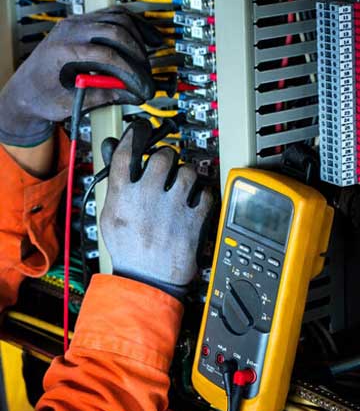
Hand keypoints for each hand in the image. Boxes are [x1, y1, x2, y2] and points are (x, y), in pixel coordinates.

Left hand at [0, 7, 161, 146]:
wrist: (27, 89)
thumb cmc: (43, 97)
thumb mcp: (71, 103)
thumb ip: (102, 95)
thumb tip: (130, 93)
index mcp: (63, 51)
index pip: (106, 54)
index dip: (129, 71)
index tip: (140, 85)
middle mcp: (69, 31)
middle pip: (115, 31)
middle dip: (137, 54)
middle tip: (146, 74)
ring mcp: (76, 24)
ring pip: (117, 18)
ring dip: (138, 37)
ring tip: (149, 58)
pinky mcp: (83, 24)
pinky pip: (113, 15)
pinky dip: (132, 26)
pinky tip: (145, 38)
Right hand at [100, 119, 212, 299]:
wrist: (148, 281)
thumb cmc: (129, 251)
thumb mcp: (110, 217)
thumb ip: (114, 185)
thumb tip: (115, 156)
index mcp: (123, 196)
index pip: (127, 151)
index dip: (135, 133)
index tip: (142, 129)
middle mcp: (148, 198)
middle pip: (163, 155)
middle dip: (166, 157)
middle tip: (166, 166)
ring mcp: (173, 208)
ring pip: (188, 170)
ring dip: (186, 175)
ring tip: (182, 187)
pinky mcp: (194, 220)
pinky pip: (206, 193)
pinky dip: (203, 195)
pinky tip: (195, 203)